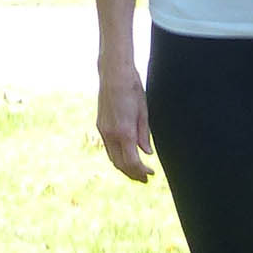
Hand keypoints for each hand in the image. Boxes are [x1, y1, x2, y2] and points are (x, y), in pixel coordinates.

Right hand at [97, 66, 153, 182]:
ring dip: (125, 168)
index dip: (142, 172)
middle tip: (145, 179)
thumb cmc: (133, 90)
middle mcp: (111, 134)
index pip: (132, 162)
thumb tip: (147, 153)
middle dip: (133, 174)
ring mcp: (103, 130)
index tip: (151, 173)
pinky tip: (126, 157)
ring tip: (137, 172)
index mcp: (124, 132)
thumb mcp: (144, 112)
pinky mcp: (100, 125)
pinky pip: (109, 148)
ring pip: (113, 158)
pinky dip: (118, 157)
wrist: (113, 74)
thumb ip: (144, 135)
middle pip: (121, 164)